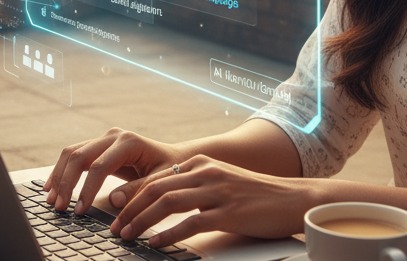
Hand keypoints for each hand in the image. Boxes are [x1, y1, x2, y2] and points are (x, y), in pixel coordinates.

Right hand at [43, 127, 179, 214]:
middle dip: (66, 182)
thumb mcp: (160, 182)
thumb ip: (137, 190)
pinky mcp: (99, 146)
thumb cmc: (170, 170)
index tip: (79, 211)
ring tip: (50, 198)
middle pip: (79, 155)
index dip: (86, 190)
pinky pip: (75, 155)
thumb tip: (113, 201)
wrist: (174, 158)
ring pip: (72, 153)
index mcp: (128, 142)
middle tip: (59, 207)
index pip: (99, 166)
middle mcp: (113, 136)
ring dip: (59, 176)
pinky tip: (53, 185)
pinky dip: (62, 170)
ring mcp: (104, 139)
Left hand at [108, 154, 316, 246]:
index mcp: (199, 163)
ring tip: (128, 235)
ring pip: (167, 202)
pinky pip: (191, 222)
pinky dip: (169, 233)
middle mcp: (204, 172)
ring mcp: (216, 191)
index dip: (131, 193)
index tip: (114, 208)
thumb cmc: (254, 195)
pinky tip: (156, 243)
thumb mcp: (219, 182)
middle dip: (130, 207)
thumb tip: (162, 202)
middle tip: (114, 226)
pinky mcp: (228, 212)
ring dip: (142, 220)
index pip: (156, 177)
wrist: (292, 198)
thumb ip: (193, 187)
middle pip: (156, 188)